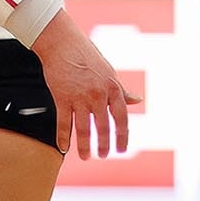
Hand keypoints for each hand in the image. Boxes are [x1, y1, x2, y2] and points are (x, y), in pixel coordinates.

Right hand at [30, 10, 135, 159]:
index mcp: (113, 88)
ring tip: (86, 157)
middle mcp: (98, 95)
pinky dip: (63, 136)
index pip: (122, 118)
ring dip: (85, 145)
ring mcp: (80, 97)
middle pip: (103, 126)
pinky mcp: (62, 97)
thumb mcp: (109, 72)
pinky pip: (64, 122)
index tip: (121, 149)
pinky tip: (63, 148)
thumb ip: (121, 90)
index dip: (122, 136)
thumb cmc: (86, 55)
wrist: (62, 43)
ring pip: (84, 128)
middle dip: (104, 144)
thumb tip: (137, 100)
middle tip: (103, 156)